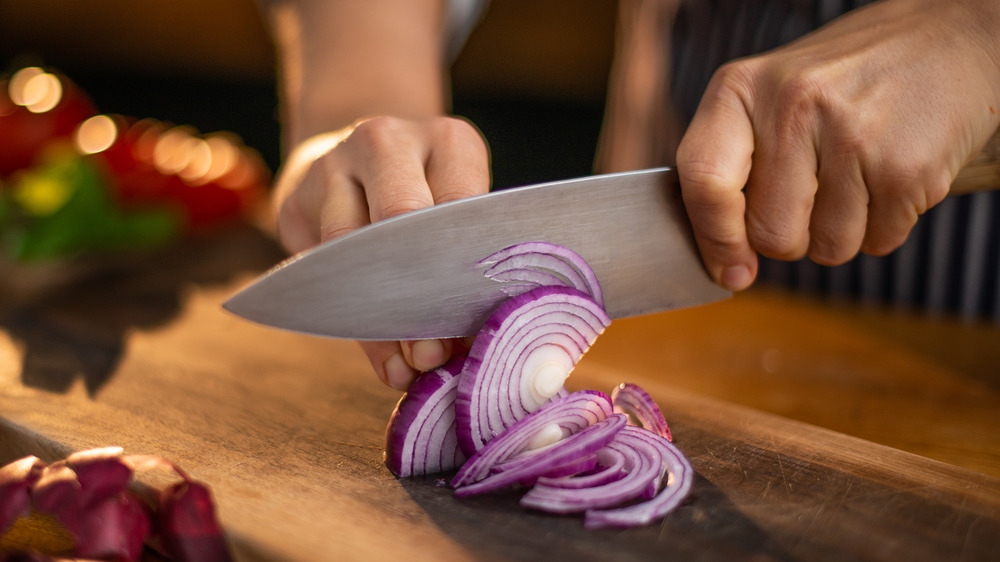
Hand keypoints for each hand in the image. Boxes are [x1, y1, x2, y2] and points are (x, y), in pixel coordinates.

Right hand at [272, 115, 490, 388]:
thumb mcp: (461, 210)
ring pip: (351, 248)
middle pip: (401, 216)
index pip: (461, 203)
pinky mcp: (294, 202)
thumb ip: (467, 265)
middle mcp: (387, 142)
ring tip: (408, 368)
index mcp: (447, 140)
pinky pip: (321, 271)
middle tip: (434, 354)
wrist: (355, 158)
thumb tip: (473, 348)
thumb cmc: (429, 197)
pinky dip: (353, 324)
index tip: (474, 325)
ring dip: (382, 320)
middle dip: (419, 293)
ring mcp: (333, 166)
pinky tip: (382, 360)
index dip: (467, 268)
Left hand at [676, 0, 999, 290]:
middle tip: (816, 191)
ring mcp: (852, 135)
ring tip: (859, 174)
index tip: (732, 272)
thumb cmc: (845, 80)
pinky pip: (877, 242)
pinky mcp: (905, 167)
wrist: (950, 39)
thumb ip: (733, 165)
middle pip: (769, 234)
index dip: (715, 239)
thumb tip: (723, 261)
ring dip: (842, 231)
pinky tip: (891, 174)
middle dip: (792, 235)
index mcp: (740, 89)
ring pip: (825, 248)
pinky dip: (885, 225)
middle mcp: (792, 107)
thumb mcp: (770, 95)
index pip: (703, 180)